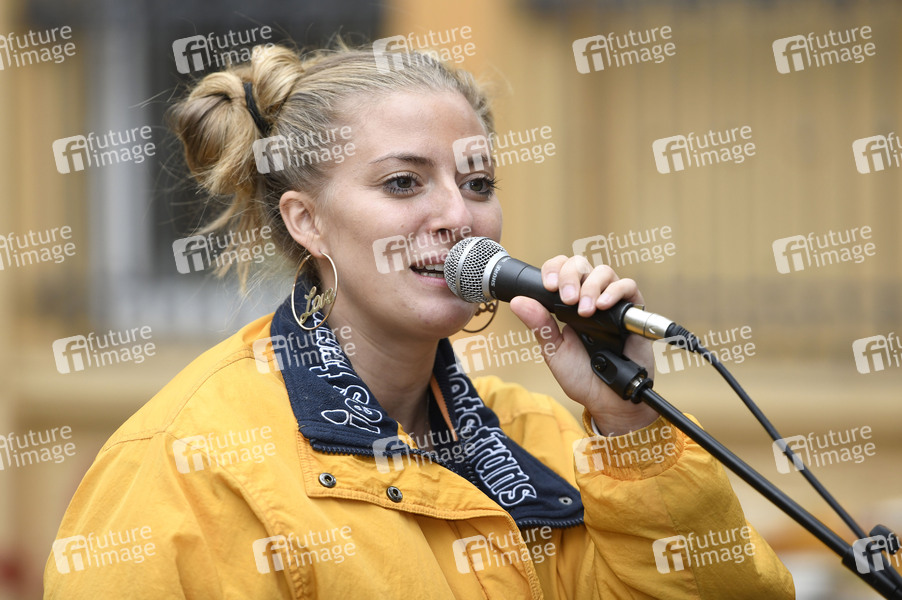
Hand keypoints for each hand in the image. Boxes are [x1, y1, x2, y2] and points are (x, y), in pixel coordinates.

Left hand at [508, 255, 658, 434]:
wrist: (608, 400)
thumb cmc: (582, 376)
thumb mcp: (554, 351)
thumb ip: (540, 325)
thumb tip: (518, 302)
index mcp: (567, 305)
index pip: (560, 271)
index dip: (553, 270)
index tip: (547, 286)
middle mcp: (589, 298)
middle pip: (580, 264)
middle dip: (570, 275)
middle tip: (567, 298)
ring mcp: (611, 302)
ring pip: (604, 271)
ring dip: (591, 286)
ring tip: (585, 311)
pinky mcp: (632, 311)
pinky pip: (628, 287)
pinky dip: (615, 292)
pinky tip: (602, 306)